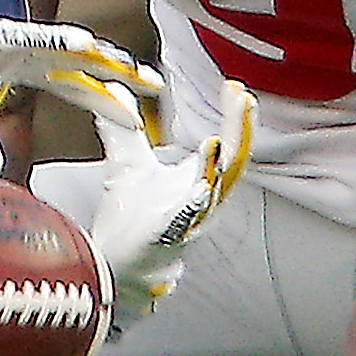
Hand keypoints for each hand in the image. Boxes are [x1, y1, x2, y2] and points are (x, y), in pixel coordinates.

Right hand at [0, 0, 160, 178]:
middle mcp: (24, 52)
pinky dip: (62, 42)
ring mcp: (12, 41)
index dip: (103, 100)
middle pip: (83, 66)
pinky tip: (89, 46)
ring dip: (103, 58)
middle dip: (121, 77)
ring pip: (68, 49)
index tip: (136, 114)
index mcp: (20, 69)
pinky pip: (34, 38)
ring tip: (134, 67)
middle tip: (158, 87)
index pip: (73, 86)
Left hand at [80, 77, 253, 325]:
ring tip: (217, 139)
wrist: (117, 268)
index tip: (234, 87)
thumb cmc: (129, 220)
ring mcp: (189, 223)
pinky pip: (187, 222)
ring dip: (218, 166)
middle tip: (241, 98)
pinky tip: (198, 186)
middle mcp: (203, 201)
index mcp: (199, 180)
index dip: (236, 118)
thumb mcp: (126, 165)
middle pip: (233, 163)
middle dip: (240, 132)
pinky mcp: (168, 241)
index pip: (228, 144)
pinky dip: (193, 204)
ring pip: (214, 193)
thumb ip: (123, 130)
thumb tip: (113, 92)